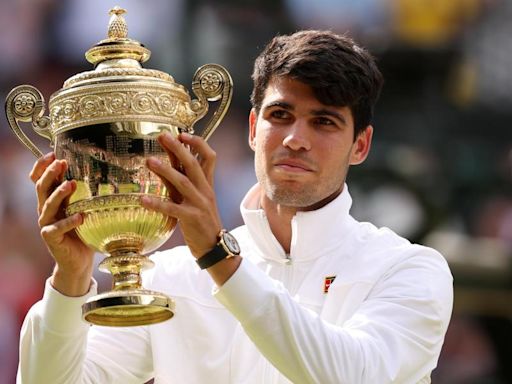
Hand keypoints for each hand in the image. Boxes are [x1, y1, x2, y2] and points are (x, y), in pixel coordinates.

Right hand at [30, 153, 94, 295]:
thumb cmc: (84, 232)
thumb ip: (86, 194)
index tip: (52, 153)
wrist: (78, 260)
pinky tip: (80, 217)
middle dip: (50, 174)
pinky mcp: (51, 239)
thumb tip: (105, 173)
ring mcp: (47, 224)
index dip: (42, 166)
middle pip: (41, 188)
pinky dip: (69, 222)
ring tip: (71, 184)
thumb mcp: (84, 209)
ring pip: (47, 205)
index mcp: (52, 200)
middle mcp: (46, 210)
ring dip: (59, 194)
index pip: (39, 180)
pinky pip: (57, 228)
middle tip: (61, 162)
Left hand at [142, 132, 221, 257]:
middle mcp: (205, 190)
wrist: (214, 246)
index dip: (197, 143)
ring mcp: (199, 204)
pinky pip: (173, 209)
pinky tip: (143, 199)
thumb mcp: (193, 197)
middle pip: (194, 164)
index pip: (209, 156)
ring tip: (149, 160)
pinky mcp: (191, 218)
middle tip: (163, 136)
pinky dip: (157, 203)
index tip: (182, 134)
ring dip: (166, 170)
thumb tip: (168, 161)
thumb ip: (181, 180)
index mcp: (207, 183)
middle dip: (179, 148)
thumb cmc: (201, 220)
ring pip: (183, 182)